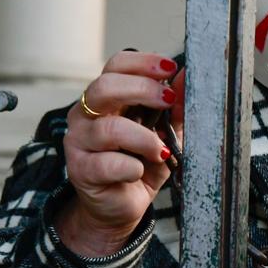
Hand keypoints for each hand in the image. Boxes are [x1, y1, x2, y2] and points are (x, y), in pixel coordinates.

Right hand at [56, 51, 184, 256]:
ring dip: (144, 138)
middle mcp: (86, 114)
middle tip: (168, 100)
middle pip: (105, 87)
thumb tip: (188, 77)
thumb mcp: (166, 131)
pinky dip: (132, 167)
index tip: (171, 68)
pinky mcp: (80, 170)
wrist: (122, 205)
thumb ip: (176, 105)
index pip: (116, 65)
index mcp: (106, 97)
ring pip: (109, 128)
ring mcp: (78, 141)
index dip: (143, 63)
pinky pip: (107, 163)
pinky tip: (139, 171)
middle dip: (142, 90)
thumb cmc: (143, 161)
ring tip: (161, 151)